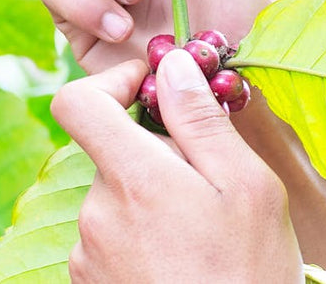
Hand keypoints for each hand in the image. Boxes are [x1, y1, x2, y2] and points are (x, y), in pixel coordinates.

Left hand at [51, 51, 302, 282]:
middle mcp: (95, 213)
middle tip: (209, 185)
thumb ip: (200, 120)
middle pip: (111, 152)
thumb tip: (171, 63)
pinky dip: (142, 236)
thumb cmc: (249, 274)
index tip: (150, 87)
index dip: (110, 82)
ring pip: (115, 196)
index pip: (77, 102)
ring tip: (203, 236)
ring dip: (151, 199)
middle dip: (155, 154)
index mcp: (132, 178)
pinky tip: (183, 262)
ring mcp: (88, 254)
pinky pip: (110, 237)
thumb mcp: (246, 187)